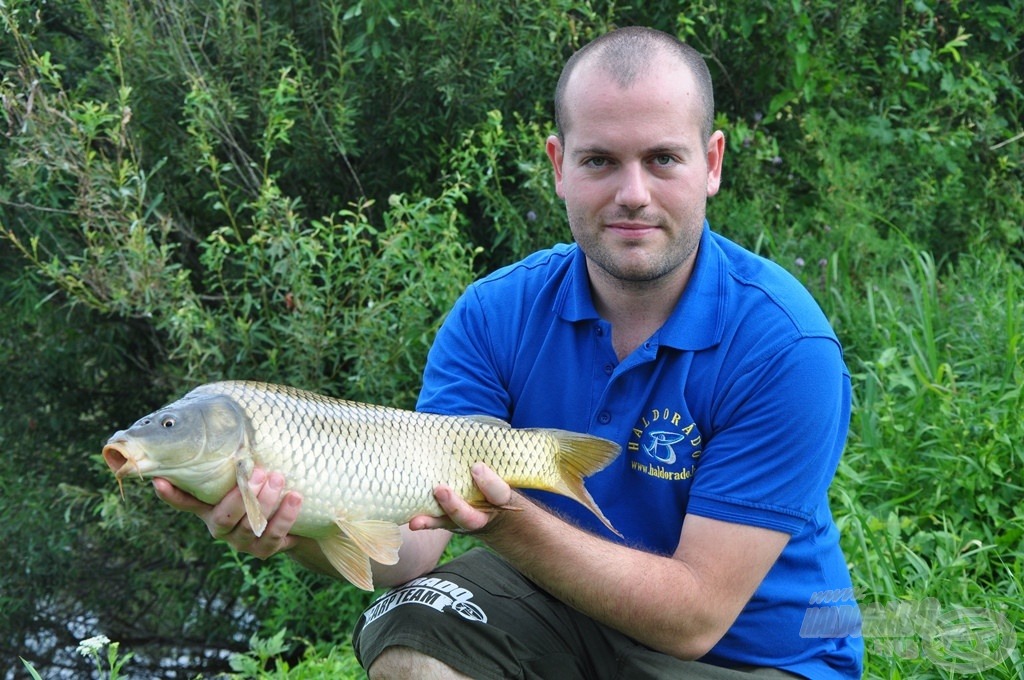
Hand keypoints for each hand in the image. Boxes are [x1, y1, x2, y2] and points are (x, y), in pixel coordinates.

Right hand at [152, 468, 303, 558]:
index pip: (185, 502)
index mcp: (210, 506)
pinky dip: (285, 517)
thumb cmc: (266, 490)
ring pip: (249, 526)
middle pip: (223, 517)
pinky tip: (295, 497)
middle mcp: (221, 526)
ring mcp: (241, 541)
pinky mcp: (264, 550)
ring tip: (279, 478)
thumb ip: (238, 460)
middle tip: (260, 471)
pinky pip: (273, 537)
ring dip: (266, 502)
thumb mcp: (250, 475)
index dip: (170, 494)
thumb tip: (237, 419)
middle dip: (240, 495)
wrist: (297, 523)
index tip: (158, 480)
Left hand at [408, 462, 517, 534]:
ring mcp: (464, 520)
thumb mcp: (500, 469)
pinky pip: (436, 524)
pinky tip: (412, 521)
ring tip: (417, 519)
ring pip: (450, 523)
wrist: (492, 508)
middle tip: (440, 489)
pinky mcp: (448, 521)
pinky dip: (424, 522)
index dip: (489, 482)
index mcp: (499, 499)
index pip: (499, 493)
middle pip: (471, 517)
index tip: (476, 466)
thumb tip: (479, 430)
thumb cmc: (493, 478)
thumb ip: (493, 458)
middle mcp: (482, 514)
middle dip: (455, 505)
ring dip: (433, 519)